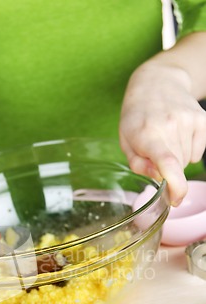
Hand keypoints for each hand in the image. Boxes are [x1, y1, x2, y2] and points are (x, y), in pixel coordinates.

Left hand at [119, 61, 205, 205]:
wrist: (157, 83)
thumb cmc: (137, 117)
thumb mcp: (126, 141)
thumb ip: (139, 164)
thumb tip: (158, 177)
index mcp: (147, 134)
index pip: (167, 162)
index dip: (175, 186)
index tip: (175, 199)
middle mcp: (171, 126)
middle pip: (177, 168)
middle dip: (167, 169)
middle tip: (156, 149)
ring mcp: (190, 121)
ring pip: (188, 161)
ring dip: (178, 158)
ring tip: (166, 138)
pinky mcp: (203, 120)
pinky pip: (198, 153)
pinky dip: (189, 150)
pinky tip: (178, 134)